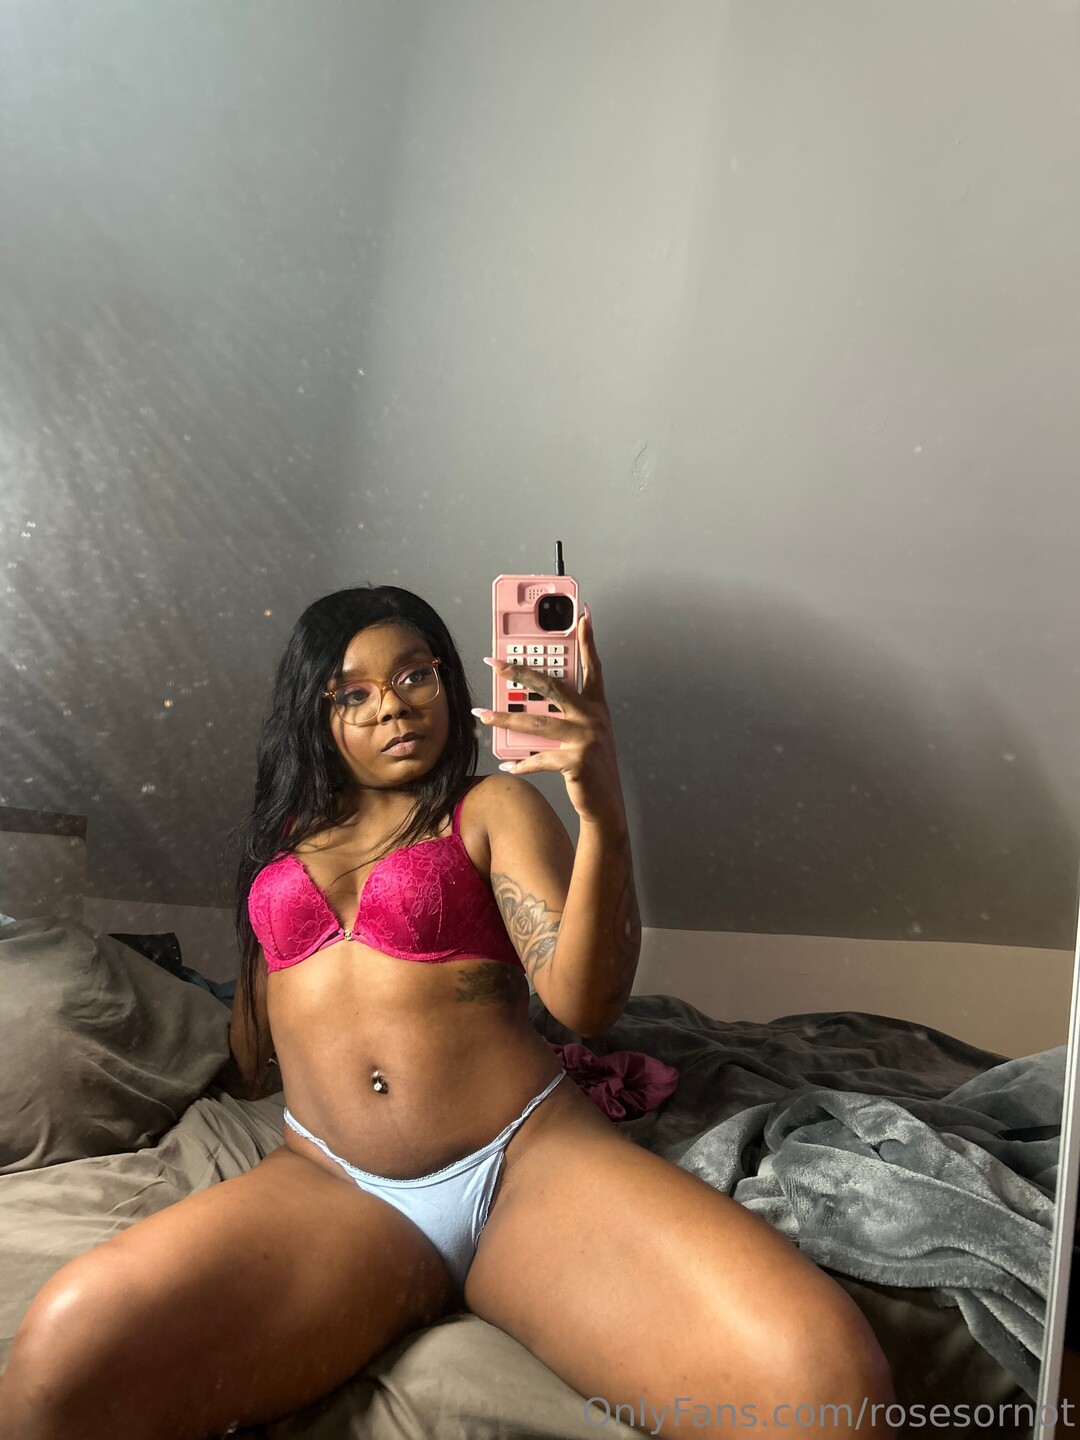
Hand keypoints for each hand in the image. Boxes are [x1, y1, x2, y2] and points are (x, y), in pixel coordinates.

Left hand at [472, 608, 626, 828]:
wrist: (606, 804)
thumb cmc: (592, 767)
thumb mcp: (586, 735)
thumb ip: (567, 715)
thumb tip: (530, 705)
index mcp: (596, 707)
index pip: (592, 667)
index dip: (588, 641)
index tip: (583, 615)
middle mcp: (593, 718)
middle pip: (552, 686)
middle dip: (519, 672)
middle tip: (494, 663)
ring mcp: (586, 739)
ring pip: (535, 722)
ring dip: (503, 718)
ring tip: (480, 715)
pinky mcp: (576, 761)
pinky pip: (538, 758)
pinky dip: (521, 762)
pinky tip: (507, 764)